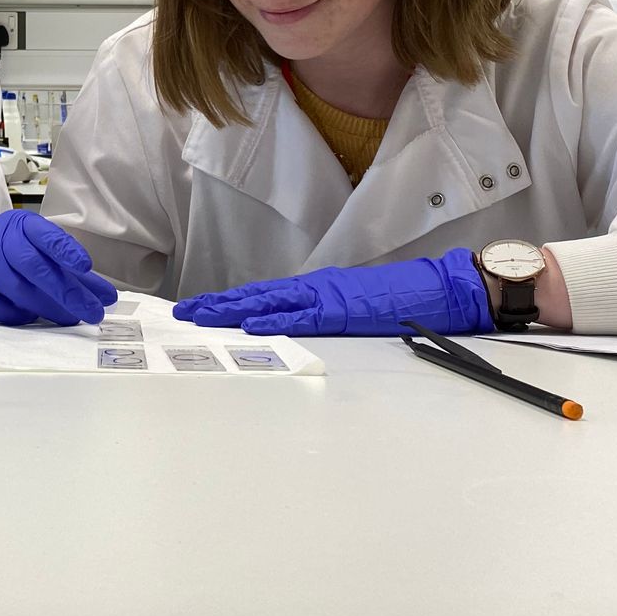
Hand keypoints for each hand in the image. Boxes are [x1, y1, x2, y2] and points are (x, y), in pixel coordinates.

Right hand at [0, 211, 116, 325]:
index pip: (46, 235)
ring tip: (70, 318)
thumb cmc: (11, 253)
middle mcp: (1, 239)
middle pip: (33, 266)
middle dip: (65, 290)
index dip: (66, 250)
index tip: (86, 267)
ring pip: (18, 289)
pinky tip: (34, 317)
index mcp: (23, 225)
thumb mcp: (39, 250)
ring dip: (48, 308)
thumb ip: (71, 271)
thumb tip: (105, 296)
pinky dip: (20, 315)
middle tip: (91, 310)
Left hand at [173, 250, 492, 336]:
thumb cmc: (395, 302)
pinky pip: (300, 316)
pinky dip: (273, 318)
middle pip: (254, 294)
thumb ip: (320, 315)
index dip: (227, 301)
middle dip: (216, 304)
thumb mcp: (348, 307)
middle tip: (182, 311)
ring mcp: (325, 297)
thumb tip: (291, 328)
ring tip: (201, 315)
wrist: (433, 290)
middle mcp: (312, 287)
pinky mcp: (341, 310)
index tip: (198, 307)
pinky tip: (248, 323)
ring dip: (231, 309)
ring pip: (268, 301)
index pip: (261, 294)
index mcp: (312, 289)